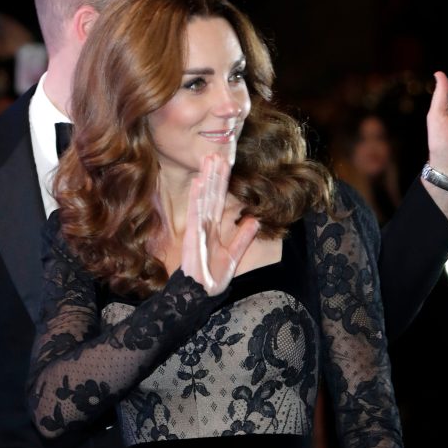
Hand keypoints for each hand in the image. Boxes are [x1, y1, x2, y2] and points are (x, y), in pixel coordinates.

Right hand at [181, 154, 259, 295]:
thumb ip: (243, 238)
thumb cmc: (213, 278)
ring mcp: (198, 229)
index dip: (223, 184)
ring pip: (203, 199)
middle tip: (215, 153)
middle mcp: (205, 225)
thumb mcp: (233, 256)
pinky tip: (199, 183)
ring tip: (208, 161)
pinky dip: (197, 198)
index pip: (219, 201)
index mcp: (214, 228)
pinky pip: (196, 214)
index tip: (225, 164)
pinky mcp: (193, 236)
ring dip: (206, 180)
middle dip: (214, 175)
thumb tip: (254, 220)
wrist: (200, 294)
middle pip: (211, 195)